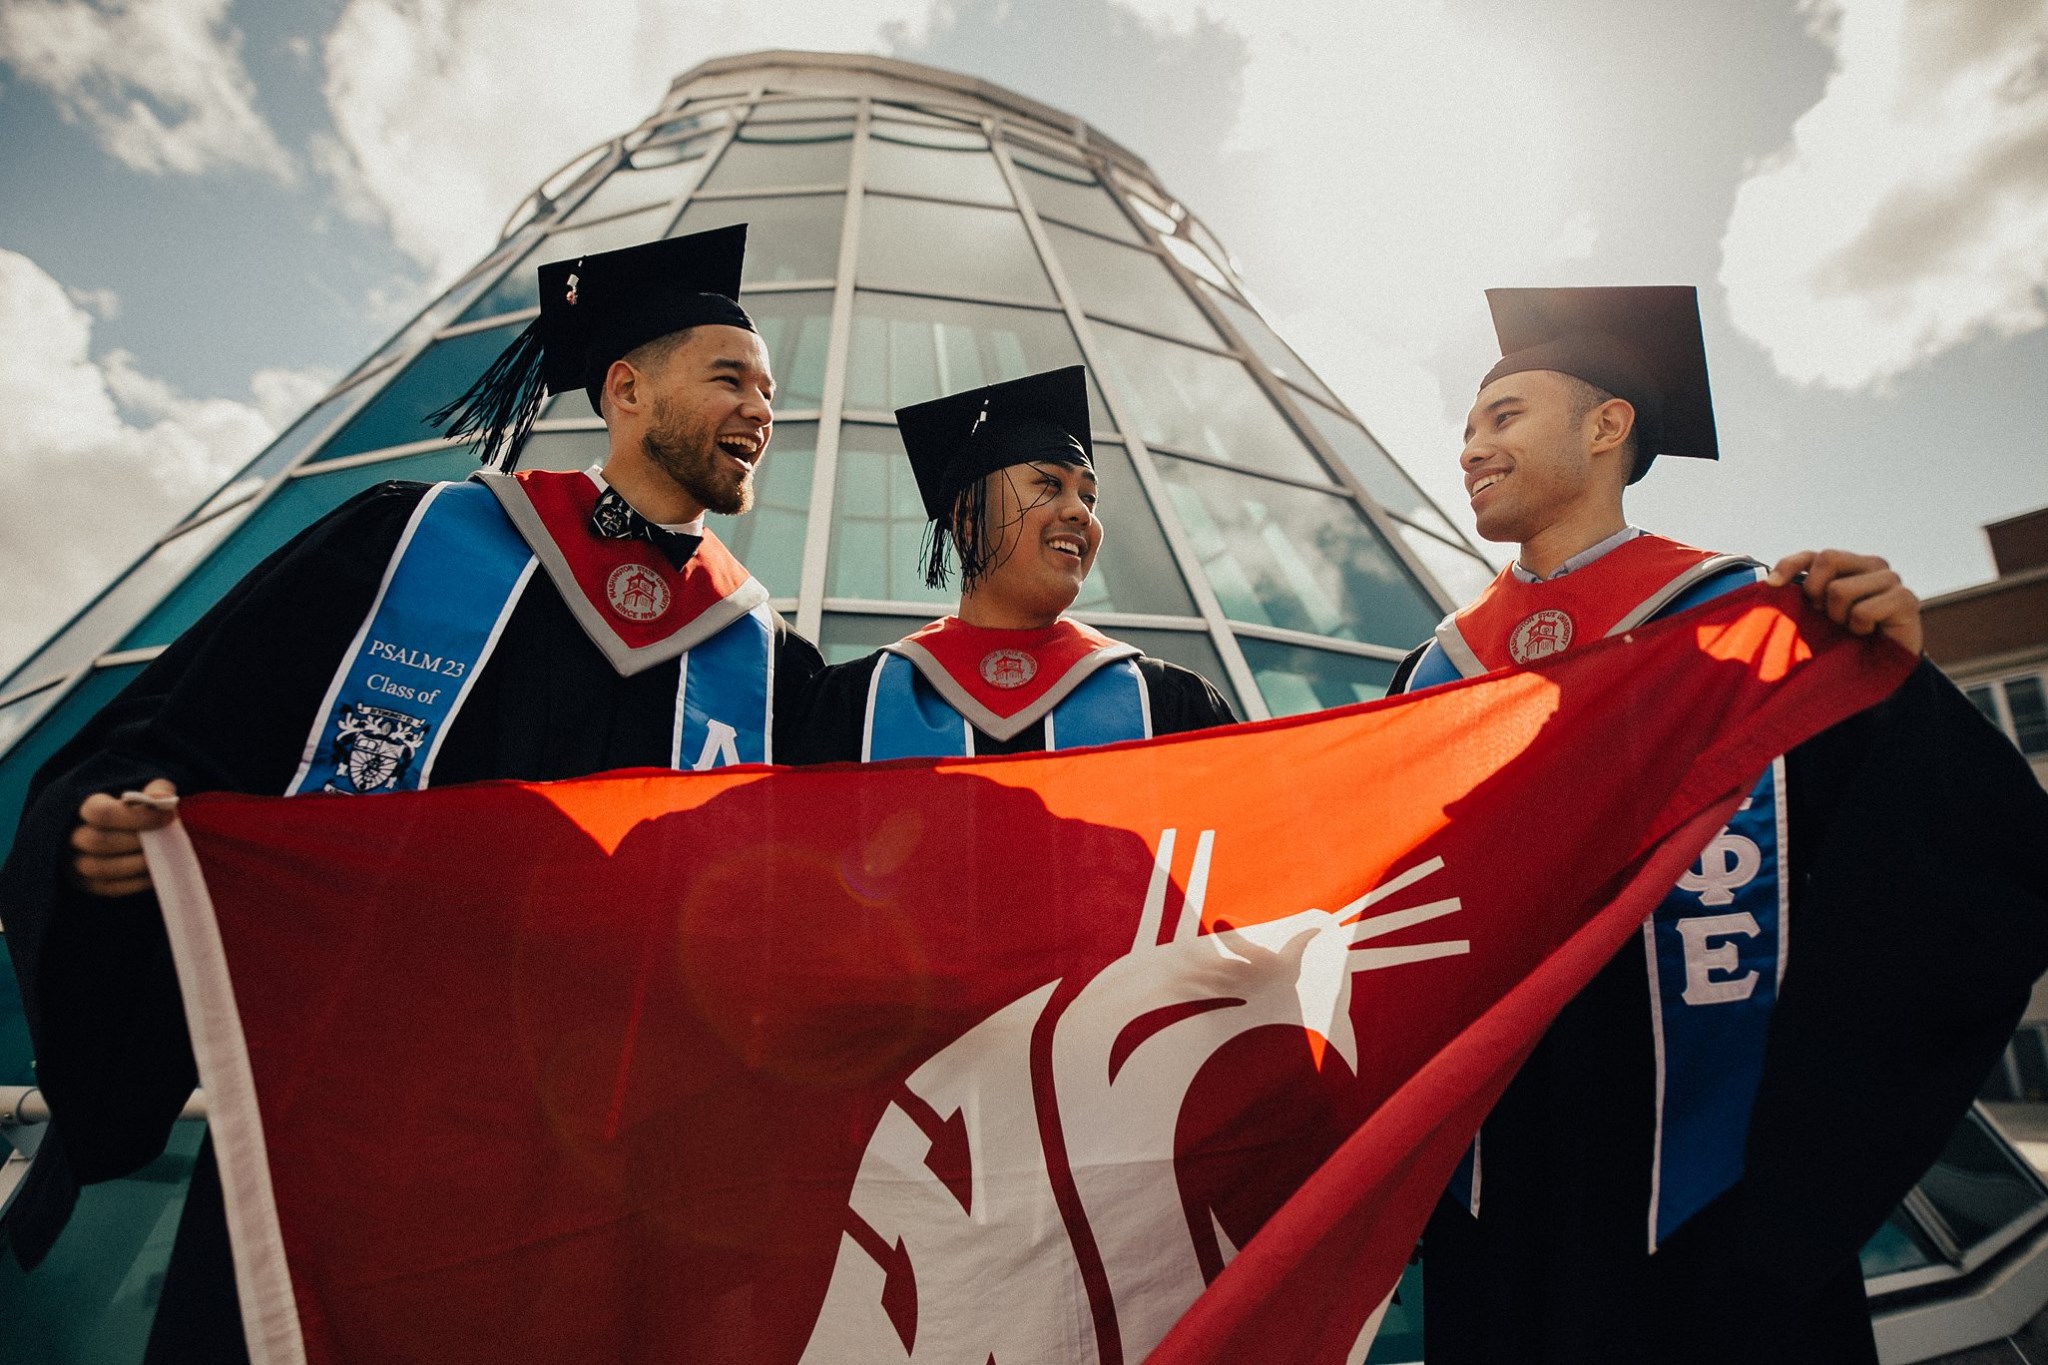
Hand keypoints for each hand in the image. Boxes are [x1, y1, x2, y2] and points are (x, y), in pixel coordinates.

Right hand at [69, 778, 178, 897]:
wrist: (127, 829)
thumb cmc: (138, 808)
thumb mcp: (147, 791)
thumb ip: (156, 790)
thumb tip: (161, 799)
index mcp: (83, 807)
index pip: (101, 813)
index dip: (137, 817)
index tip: (169, 817)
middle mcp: (71, 836)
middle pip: (99, 842)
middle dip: (138, 842)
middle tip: (164, 840)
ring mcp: (76, 862)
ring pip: (101, 868)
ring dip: (137, 864)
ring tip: (163, 856)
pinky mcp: (88, 884)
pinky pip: (109, 887)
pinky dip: (136, 882)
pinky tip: (156, 872)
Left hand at [1768, 550, 1921, 656]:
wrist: (1881, 668)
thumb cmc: (1846, 639)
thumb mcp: (1818, 614)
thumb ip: (1803, 592)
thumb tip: (1769, 582)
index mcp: (1849, 565)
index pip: (1813, 555)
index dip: (1789, 565)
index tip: (1772, 585)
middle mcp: (1872, 565)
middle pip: (1828, 559)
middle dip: (1816, 592)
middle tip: (1826, 615)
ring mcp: (1891, 580)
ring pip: (1841, 590)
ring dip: (1839, 617)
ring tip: (1851, 627)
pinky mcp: (1906, 599)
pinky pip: (1863, 611)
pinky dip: (1859, 627)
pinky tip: (1868, 632)